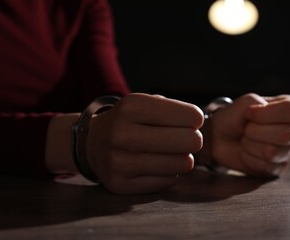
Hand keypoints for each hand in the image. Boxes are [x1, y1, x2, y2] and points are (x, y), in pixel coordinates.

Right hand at [86, 93, 203, 193]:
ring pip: (181, 164)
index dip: (195, 120)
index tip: (192, 122)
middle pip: (189, 141)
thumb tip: (198, 125)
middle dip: (193, 140)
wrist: (92, 143)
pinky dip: (169, 173)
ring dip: (183, 158)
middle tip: (186, 139)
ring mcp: (120, 162)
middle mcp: (123, 134)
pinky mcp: (121, 184)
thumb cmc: (128, 121)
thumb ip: (173, 109)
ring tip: (172, 152)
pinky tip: (158, 165)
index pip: (189, 116)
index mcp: (132, 107)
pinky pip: (167, 181)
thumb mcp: (143, 103)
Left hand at [209, 93, 289, 176]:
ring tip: (245, 140)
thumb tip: (260, 117)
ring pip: (272, 152)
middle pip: (285, 135)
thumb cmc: (234, 118)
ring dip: (249, 145)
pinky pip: (264, 166)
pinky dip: (247, 158)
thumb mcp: (242, 103)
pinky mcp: (278, 168)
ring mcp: (288, 151)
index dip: (267, 114)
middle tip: (246, 129)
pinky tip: (246, 152)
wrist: (219, 138)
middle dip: (255, 131)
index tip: (249, 114)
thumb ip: (255, 102)